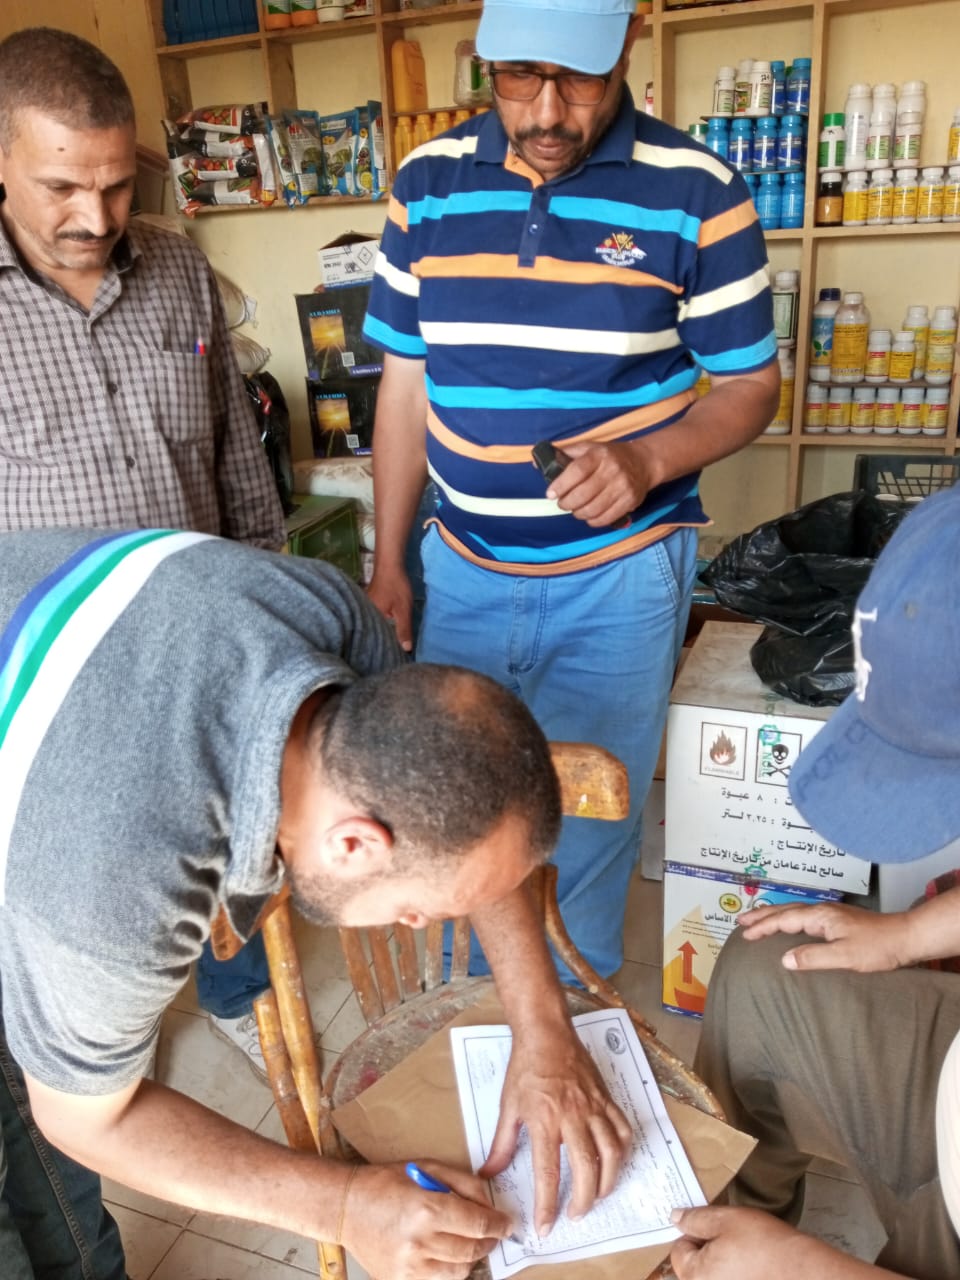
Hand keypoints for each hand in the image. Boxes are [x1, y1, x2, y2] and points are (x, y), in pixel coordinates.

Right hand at [341, 1160, 511, 1279]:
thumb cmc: (387, 1182)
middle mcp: (419, 1242)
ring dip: (471, 1257)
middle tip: (492, 1233)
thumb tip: (491, 1205)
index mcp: (427, 1209)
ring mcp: (409, 1267)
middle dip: (488, 1241)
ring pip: (458, 1272)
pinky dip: (449, 1269)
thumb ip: (464, 1184)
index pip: (478, 1225)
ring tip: (469, 1242)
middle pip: (472, 1251)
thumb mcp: (428, 1168)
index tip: (506, 1224)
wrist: (347, 1207)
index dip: (499, 1225)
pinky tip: (446, 1253)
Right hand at [367, 566, 413, 651]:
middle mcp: (363, 614)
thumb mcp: (403, 609)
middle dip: (380, 642)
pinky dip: (377, 624)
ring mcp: (364, 608)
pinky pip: (371, 618)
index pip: (375, 639)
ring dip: (378, 633)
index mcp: (370, 618)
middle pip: (371, 633)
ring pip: (371, 625)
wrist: (389, 564)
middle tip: (389, 656)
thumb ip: (404, 629)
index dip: (383, 649)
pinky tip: (384, 629)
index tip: (389, 659)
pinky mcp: (367, 603)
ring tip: (386, 647)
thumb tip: (406, 649)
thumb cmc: (396, 586)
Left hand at [480, 1022, 632, 1236]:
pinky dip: (622, 1151)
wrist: (546, 1032)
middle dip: (583, 1200)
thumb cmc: (525, 1068)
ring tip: (597, 1196)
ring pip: (612, 1153)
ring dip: (607, 1182)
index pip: (548, 1172)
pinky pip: (623, 1130)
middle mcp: (572, 1116)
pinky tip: (614, 1163)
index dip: (547, 1204)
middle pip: (586, 1169)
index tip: (546, 1226)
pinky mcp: (607, 1098)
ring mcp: (594, 1107)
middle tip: (575, 1215)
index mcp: (544, 1120)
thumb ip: (501, 1144)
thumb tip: (489, 1174)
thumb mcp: (508, 1106)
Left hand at [543, 440, 654, 526]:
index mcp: (599, 455)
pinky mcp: (630, 501)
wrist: (644, 462)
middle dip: (567, 503)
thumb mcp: (589, 448)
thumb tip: (536, 463)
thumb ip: (564, 454)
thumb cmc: (610, 456)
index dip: (561, 485)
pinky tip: (589, 516)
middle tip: (562, 503)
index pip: (577, 471)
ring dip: (578, 513)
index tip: (551, 494)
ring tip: (576, 509)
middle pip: (583, 494)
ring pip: (593, 509)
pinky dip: (593, 521)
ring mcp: (623, 487)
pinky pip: (606, 518)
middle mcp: (612, 470)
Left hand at [670, 1205, 843, 1279]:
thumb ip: (695, 1218)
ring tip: (747, 1253)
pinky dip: (738, 1274)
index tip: (715, 1226)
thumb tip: (675, 1218)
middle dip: (708, 1250)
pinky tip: (754, 1267)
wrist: (805, 1272)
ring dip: (724, 1264)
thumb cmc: (766, 1245)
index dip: (695, 1232)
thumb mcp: (726, 1219)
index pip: (678, 1249)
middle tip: (733, 1239)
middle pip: (694, 1267)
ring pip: (714, 1275)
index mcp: (695, 1276)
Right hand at [737, 901, 912, 973]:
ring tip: (758, 921)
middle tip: (742, 921)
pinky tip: (790, 927)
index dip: (763, 927)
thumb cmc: (878, 947)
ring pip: (794, 912)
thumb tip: (784, 959)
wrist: (905, 938)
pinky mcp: (838, 922)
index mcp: (820, 917)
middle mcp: (822, 911)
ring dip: (774, 916)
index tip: (746, 934)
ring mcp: (831, 915)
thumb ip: (813, 957)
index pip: (784, 919)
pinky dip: (788, 920)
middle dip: (762, 916)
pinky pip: (804, 918)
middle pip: (785, 910)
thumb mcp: (844, 956)